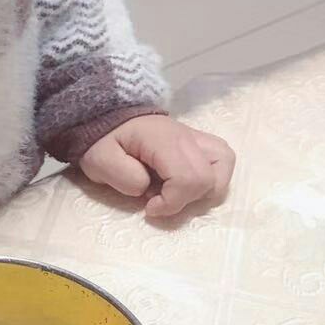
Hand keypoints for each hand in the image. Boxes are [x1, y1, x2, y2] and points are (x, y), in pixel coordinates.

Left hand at [80, 115, 234, 217]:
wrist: (104, 116)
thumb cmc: (102, 140)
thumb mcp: (100, 161)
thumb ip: (123, 177)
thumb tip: (147, 190)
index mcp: (162, 139)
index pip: (188, 178)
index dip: (172, 202)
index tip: (148, 208)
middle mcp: (186, 136)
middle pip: (210, 177)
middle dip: (186, 200)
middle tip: (160, 200)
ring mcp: (194, 136)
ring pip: (224, 163)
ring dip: (206, 188)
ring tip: (178, 193)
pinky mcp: (197, 141)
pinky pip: (221, 158)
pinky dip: (211, 177)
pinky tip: (187, 184)